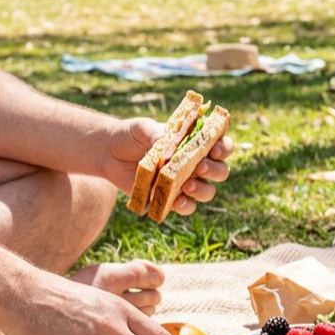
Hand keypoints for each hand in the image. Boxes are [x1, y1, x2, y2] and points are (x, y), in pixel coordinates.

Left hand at [103, 117, 232, 215]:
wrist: (109, 153)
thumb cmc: (131, 135)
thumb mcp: (143, 127)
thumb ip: (157, 133)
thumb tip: (170, 146)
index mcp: (196, 143)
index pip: (221, 145)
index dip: (224, 148)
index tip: (215, 149)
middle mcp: (196, 164)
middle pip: (221, 171)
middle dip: (215, 170)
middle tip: (200, 167)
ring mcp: (186, 182)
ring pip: (208, 191)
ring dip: (203, 190)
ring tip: (187, 185)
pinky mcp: (172, 198)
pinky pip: (188, 207)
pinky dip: (186, 206)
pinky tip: (177, 201)